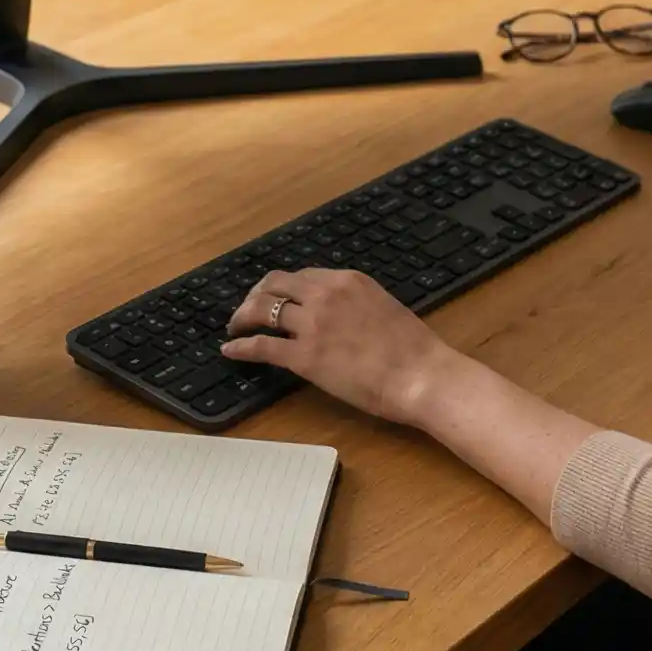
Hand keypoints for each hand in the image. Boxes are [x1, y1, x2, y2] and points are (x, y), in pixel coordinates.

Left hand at [220, 267, 457, 427]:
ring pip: (262, 310)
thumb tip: (339, 315)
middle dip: (255, 295)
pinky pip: (262, 346)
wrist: (421, 374)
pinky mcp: (304, 356)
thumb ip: (356, 304)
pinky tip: (231, 351)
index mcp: (347, 280)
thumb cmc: (413, 349)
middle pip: (274, 285)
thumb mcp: (383, 307)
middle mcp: (325, 294)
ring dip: (242, 317)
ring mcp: (312, 324)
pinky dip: (242, 347)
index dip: (282, 287)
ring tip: (235, 328)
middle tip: (247, 311)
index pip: (302, 276)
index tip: (274, 298)